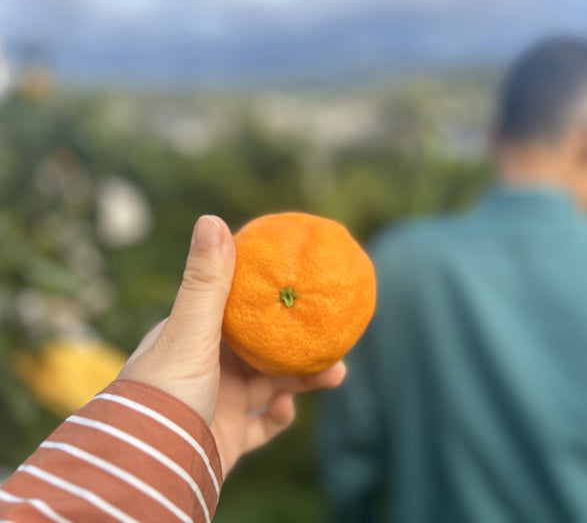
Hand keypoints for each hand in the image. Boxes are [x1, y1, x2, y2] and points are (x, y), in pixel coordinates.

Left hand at [118, 214, 345, 476]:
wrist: (150, 468)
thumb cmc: (164, 393)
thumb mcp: (189, 331)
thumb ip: (205, 281)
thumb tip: (211, 218)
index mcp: (195, 338)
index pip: (236, 310)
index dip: (268, 298)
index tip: (299, 286)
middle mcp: (206, 368)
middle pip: (262, 348)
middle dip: (297, 342)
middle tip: (331, 335)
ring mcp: (216, 404)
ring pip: (270, 385)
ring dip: (302, 379)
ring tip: (336, 373)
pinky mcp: (225, 438)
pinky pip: (260, 425)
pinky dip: (278, 416)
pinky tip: (286, 408)